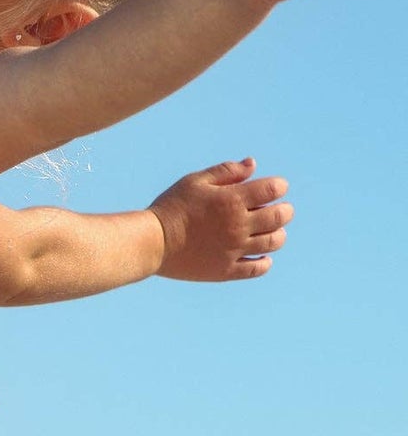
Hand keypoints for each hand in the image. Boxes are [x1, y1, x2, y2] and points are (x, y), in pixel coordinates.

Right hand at [149, 159, 292, 281]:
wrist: (152, 243)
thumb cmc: (172, 207)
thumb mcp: (196, 181)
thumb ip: (226, 171)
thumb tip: (253, 165)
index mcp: (232, 200)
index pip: (273, 189)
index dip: (279, 186)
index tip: (273, 188)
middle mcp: (238, 225)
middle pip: (279, 217)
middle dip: (284, 210)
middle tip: (279, 210)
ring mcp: (234, 250)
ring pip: (273, 243)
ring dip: (278, 235)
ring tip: (270, 232)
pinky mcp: (226, 270)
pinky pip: (256, 269)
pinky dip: (265, 262)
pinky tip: (261, 257)